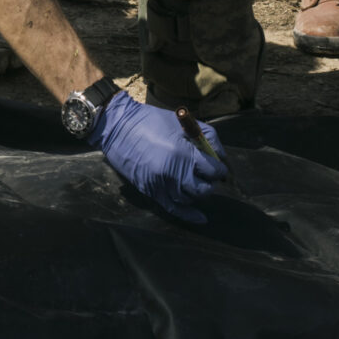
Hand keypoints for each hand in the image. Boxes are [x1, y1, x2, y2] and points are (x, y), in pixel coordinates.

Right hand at [89, 88, 227, 223]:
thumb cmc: (150, 120)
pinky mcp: (150, 190)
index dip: (220, 169)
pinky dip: (188, 214)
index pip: (212, 170)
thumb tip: (220, 157)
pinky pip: (173, 207)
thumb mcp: (182, 123)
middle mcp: (173, 172)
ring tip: (198, 183)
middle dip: (210, 183)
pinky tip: (201, 218)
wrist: (118, 126)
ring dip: (197, 193)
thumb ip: (206, 137)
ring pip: (189, 198)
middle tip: (210, 176)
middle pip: (203, 188)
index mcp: (183, 152)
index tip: (220, 168)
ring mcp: (160, 183)